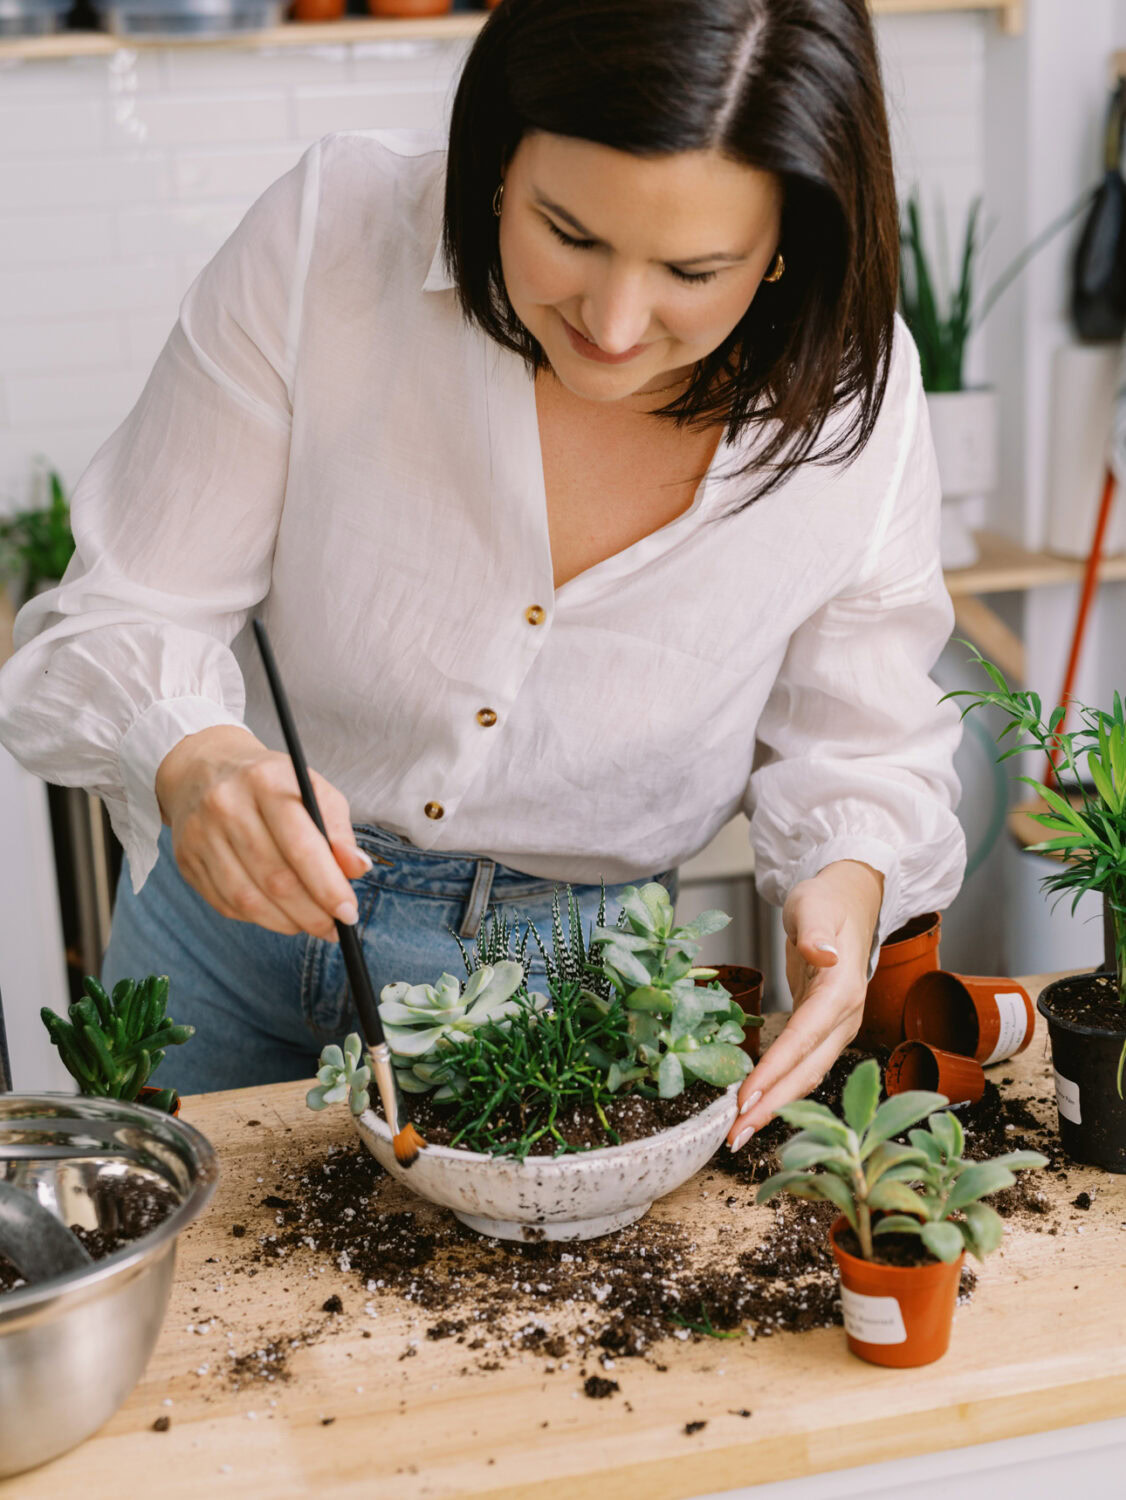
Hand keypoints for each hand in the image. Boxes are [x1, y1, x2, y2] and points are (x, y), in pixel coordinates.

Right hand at [155, 724, 371, 940]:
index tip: (349, 911)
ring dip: (286, 922)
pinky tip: (278, 913)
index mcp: (265, 781)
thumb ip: (338, 830)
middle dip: (312, 913)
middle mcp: (226, 805)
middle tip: (334, 927)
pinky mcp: (185, 858)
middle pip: (275, 878)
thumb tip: (357, 869)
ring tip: (310, 923)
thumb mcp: (312, 789)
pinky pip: (225, 904)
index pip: (301, 845)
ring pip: (248, 899)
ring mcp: (200, 834)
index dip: (328, 886)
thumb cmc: (272, 784)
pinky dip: (258, 917)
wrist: (205, 769)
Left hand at [725, 860, 883, 1151]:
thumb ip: (816, 930)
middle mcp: (844, 1016)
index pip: (805, 1037)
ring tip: (739, 1132)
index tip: (746, 1097)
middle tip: (735, 1135)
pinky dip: (779, 1089)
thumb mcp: (816, 905)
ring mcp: (836, 1027)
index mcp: (842, 989)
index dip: (776, 1070)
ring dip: (774, 1106)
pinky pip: (801, 1065)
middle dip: (772, 1106)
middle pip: (807, 1069)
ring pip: (805, 1074)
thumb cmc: (828, 900)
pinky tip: (755, 1106)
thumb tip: (822, 953)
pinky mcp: (822, 1029)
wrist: (849, 900)